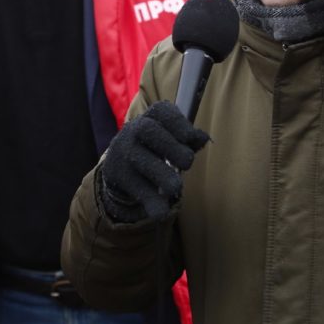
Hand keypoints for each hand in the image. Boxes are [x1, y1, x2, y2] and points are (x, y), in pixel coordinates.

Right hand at [99, 101, 210, 222]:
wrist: (120, 162)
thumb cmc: (156, 145)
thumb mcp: (171, 137)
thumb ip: (188, 138)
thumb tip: (203, 138)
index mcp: (151, 117)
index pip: (163, 111)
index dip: (179, 124)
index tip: (190, 138)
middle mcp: (134, 130)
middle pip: (150, 132)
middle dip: (171, 147)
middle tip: (187, 163)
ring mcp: (125, 152)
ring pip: (143, 160)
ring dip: (162, 176)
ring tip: (176, 187)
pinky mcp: (120, 176)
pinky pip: (137, 188)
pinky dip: (151, 202)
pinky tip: (161, 212)